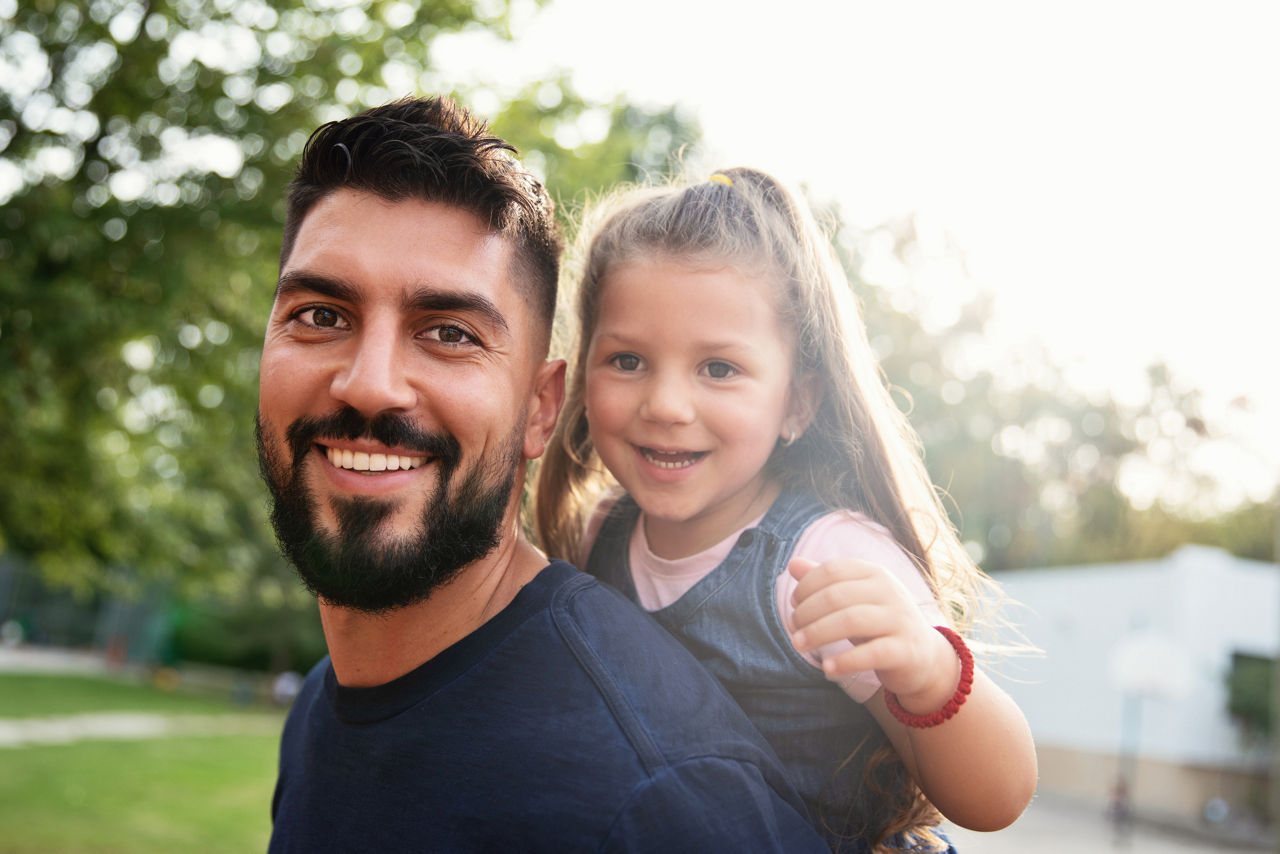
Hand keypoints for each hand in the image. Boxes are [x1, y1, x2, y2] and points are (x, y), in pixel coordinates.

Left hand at [788, 557, 958, 711]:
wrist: (924, 657)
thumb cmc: (879, 623)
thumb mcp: (854, 599)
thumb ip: (825, 582)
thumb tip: (793, 563)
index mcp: (875, 573)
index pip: (832, 571)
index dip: (806, 586)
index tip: (794, 604)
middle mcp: (889, 591)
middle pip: (836, 596)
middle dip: (807, 613)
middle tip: (793, 630)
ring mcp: (900, 620)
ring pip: (851, 620)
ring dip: (818, 633)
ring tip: (798, 646)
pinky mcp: (905, 650)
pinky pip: (871, 654)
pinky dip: (845, 661)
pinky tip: (826, 668)